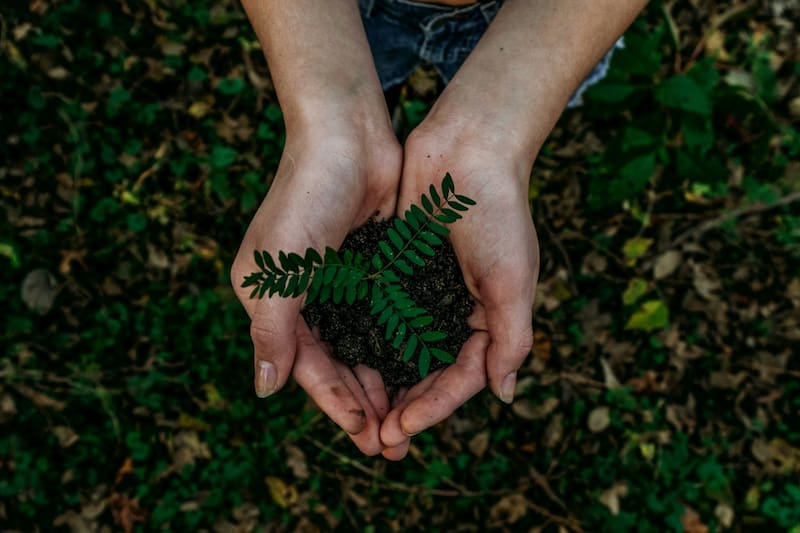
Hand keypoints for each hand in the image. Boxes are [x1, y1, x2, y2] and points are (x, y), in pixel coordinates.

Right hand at [231, 128, 400, 455]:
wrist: (347, 136)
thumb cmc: (305, 197)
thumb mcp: (279, 269)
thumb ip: (272, 331)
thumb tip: (265, 390)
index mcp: (272, 301)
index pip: (306, 366)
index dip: (335, 403)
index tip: (365, 436)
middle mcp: (305, 297)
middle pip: (337, 364)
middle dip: (363, 404)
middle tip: (392, 444)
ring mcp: (340, 283)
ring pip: (364, 347)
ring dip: (384, 382)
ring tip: (409, 419)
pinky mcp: (372, 268)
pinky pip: (386, 318)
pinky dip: (399, 346)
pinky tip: (420, 371)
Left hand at [379, 120, 539, 459]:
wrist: (467, 147)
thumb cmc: (498, 211)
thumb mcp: (512, 278)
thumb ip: (511, 337)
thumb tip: (504, 395)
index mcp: (487, 318)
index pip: (460, 377)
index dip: (434, 407)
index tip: (402, 428)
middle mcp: (454, 310)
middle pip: (427, 372)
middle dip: (404, 406)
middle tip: (376, 439)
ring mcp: (423, 291)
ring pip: (399, 350)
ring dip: (381, 383)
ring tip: (358, 415)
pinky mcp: (396, 269)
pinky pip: (379, 314)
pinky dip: (365, 340)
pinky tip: (343, 362)